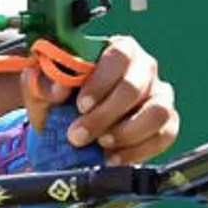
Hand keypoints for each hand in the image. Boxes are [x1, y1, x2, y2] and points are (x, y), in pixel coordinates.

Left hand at [23, 35, 178, 164]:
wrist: (67, 128)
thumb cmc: (59, 100)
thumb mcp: (40, 89)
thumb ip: (41, 82)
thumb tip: (58, 88)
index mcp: (117, 49)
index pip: (119, 56)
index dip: (101, 82)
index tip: (80, 105)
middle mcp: (144, 69)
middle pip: (136, 87)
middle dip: (105, 116)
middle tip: (78, 136)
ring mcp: (159, 96)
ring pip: (158, 113)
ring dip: (126, 134)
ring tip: (100, 145)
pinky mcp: (167, 123)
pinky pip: (165, 136)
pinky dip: (139, 151)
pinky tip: (113, 158)